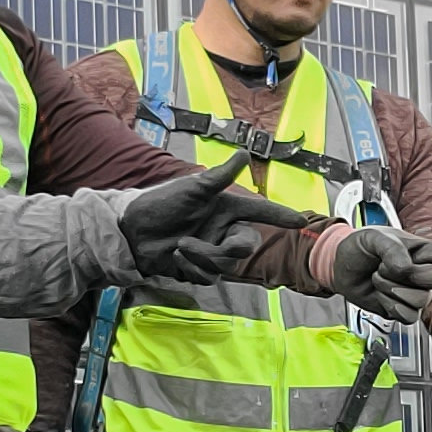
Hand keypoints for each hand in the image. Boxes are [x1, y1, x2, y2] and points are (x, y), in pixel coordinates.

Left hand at [117, 155, 310, 283]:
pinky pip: (208, 277)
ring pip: (225, 266)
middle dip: (230, 249)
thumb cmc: (160, 203)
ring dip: (202, 258)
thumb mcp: (192, 187)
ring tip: (180, 246)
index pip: (260, 211)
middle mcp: (222, 230)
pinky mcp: (197, 269)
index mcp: (226, 208)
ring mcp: (210, 251)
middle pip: (245, 246)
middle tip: (211, 245)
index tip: (300, 221)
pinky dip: (191, 269)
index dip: (280, 216)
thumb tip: (245, 154)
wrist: (131, 230)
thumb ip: (220, 176)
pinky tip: (176, 258)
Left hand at [324, 226, 431, 328]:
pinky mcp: (401, 310)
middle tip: (383, 267)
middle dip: (404, 275)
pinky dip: (390, 305)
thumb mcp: (374, 238)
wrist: (340, 267)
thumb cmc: (360, 247)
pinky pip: (406, 316)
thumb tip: (407, 268)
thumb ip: (392, 249)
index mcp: (421, 251)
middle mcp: (421, 272)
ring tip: (378, 278)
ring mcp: (413, 293)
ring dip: (391, 289)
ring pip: (419, 301)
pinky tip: (381, 296)